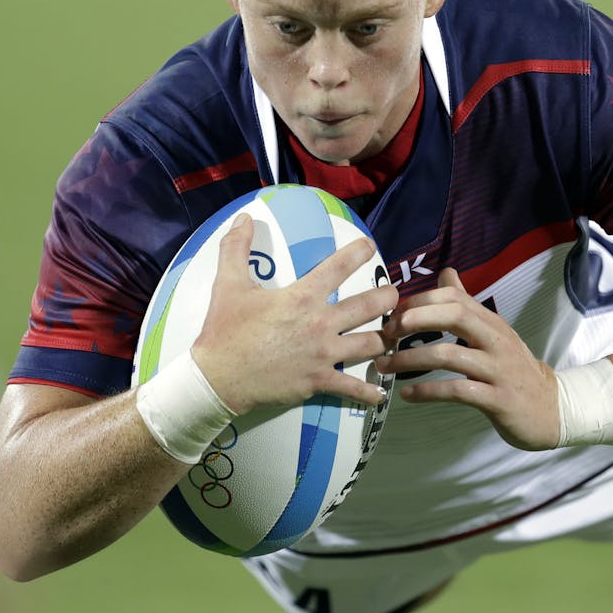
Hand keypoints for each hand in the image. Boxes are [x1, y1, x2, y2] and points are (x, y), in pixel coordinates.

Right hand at [191, 214, 396, 414]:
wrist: (219, 378)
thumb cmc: (225, 330)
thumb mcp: (229, 284)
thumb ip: (236, 248)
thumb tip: (243, 218)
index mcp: (302, 297)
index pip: (339, 267)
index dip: (359, 252)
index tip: (370, 245)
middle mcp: (320, 323)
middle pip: (369, 306)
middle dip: (387, 298)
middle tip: (393, 295)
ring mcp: (323, 354)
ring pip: (370, 344)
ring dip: (385, 339)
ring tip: (392, 335)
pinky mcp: (319, 381)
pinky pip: (352, 388)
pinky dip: (369, 393)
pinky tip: (380, 394)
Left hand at [376, 268, 559, 450]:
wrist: (552, 409)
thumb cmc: (514, 370)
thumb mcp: (494, 333)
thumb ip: (467, 305)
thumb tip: (446, 272)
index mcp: (491, 323)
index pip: (455, 298)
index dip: (421, 300)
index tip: (394, 312)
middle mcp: (496, 341)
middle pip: (455, 315)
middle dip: (416, 319)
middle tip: (387, 332)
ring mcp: (498, 370)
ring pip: (450, 355)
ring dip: (411, 359)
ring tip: (385, 365)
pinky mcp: (498, 399)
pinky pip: (458, 391)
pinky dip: (428, 392)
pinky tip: (407, 395)